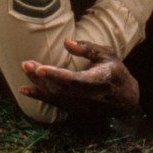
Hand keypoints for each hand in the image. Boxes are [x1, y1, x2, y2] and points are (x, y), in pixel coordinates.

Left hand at [19, 39, 139, 117]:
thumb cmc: (116, 72)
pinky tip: (26, 89)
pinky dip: (39, 96)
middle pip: (60, 88)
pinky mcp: (75, 110)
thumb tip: (66, 42)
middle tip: (27, 64)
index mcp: (99, 81)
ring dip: (38, 84)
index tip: (40, 68)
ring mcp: (81, 106)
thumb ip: (88, 48)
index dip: (56, 75)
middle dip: (42, 77)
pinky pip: (54, 103)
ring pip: (55, 96)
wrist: (126, 99)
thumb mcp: (107, 55)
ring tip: (26, 70)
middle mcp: (88, 97)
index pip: (74, 80)